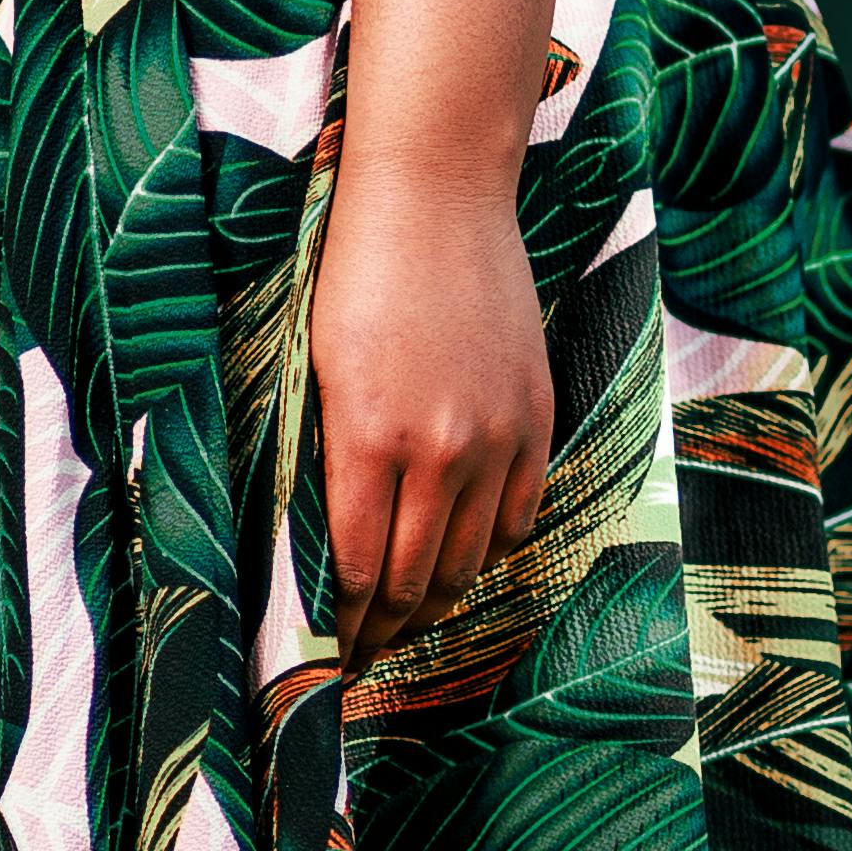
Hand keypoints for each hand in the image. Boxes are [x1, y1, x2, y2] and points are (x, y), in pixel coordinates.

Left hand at [311, 151, 551, 665]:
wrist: (436, 195)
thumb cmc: (354, 271)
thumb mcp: (315, 370)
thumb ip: (326, 462)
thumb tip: (324, 547)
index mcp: (369, 439)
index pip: (356, 570)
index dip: (338, 625)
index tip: (322, 651)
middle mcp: (441, 450)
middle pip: (414, 580)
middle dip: (380, 629)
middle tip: (356, 655)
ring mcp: (498, 436)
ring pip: (470, 560)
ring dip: (434, 600)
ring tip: (406, 618)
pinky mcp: (536, 418)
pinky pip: (519, 517)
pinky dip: (489, 549)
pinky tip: (461, 557)